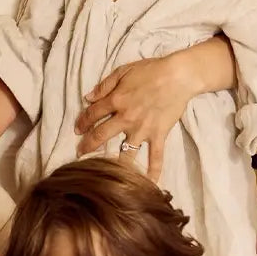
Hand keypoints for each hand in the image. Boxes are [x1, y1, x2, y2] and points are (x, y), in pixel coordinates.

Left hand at [75, 54, 196, 180]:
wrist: (179, 76)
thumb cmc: (151, 70)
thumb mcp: (123, 71)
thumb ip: (104, 86)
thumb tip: (88, 98)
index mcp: (116, 100)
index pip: (92, 114)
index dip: (82, 122)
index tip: (77, 129)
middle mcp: (126, 118)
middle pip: (101, 135)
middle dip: (87, 146)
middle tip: (79, 153)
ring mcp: (143, 129)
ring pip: (125, 151)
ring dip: (114, 164)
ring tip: (105, 173)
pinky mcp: (159, 135)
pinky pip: (155, 157)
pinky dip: (153, 172)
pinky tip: (149, 185)